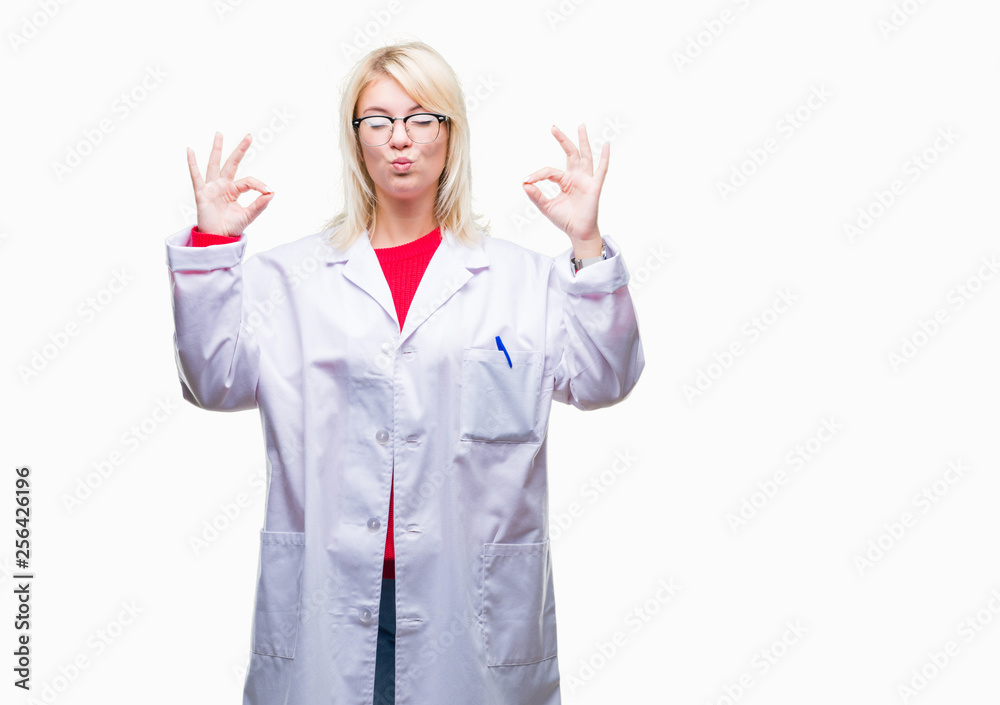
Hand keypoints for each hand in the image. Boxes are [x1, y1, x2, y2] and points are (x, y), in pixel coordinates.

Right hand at [186, 132, 272, 236]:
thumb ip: (260, 204)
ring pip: (215, 164)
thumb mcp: (248, 215)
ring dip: (217, 149)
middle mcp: (222, 185)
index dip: (259, 185)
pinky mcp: (202, 193)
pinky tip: (190, 150)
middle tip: (249, 136)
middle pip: (232, 164)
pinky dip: (192, 163)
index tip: (268, 190)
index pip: (248, 181)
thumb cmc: (231, 227)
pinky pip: (196, 176)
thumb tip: (272, 192)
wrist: (217, 239)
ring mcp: (211, 187)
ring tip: (220, 134)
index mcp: (234, 190)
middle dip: (240, 150)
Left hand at [522, 123, 607, 255]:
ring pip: (585, 156)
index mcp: (565, 181)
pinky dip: (605, 157)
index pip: (550, 171)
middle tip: (553, 127)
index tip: (527, 180)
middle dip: (562, 140)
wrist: (578, 233)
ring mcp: (586, 180)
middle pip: (570, 153)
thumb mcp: (546, 207)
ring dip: (583, 141)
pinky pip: (601, 170)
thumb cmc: (565, 220)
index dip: (538, 174)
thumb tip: (524, 183)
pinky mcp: (594, 187)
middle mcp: (576, 177)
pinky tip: (605, 145)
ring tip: (580, 126)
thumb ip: (536, 195)